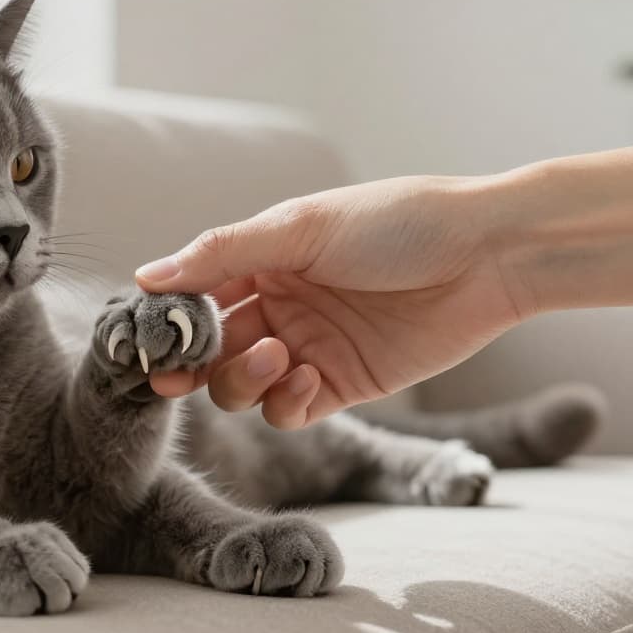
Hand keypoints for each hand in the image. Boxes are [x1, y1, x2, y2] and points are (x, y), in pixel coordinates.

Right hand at [135, 175, 525, 428]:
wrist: (486, 255)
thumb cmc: (397, 223)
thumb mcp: (301, 226)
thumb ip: (222, 253)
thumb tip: (146, 276)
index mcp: (263, 258)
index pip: (195, 294)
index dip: (170, 319)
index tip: (150, 338)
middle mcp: (279, 304)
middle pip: (211, 348)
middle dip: (193, 363)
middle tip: (177, 374)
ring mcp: (308, 347)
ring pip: (243, 385)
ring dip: (243, 378)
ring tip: (277, 355)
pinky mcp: (343, 385)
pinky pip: (291, 410)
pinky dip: (286, 402)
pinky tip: (307, 375)